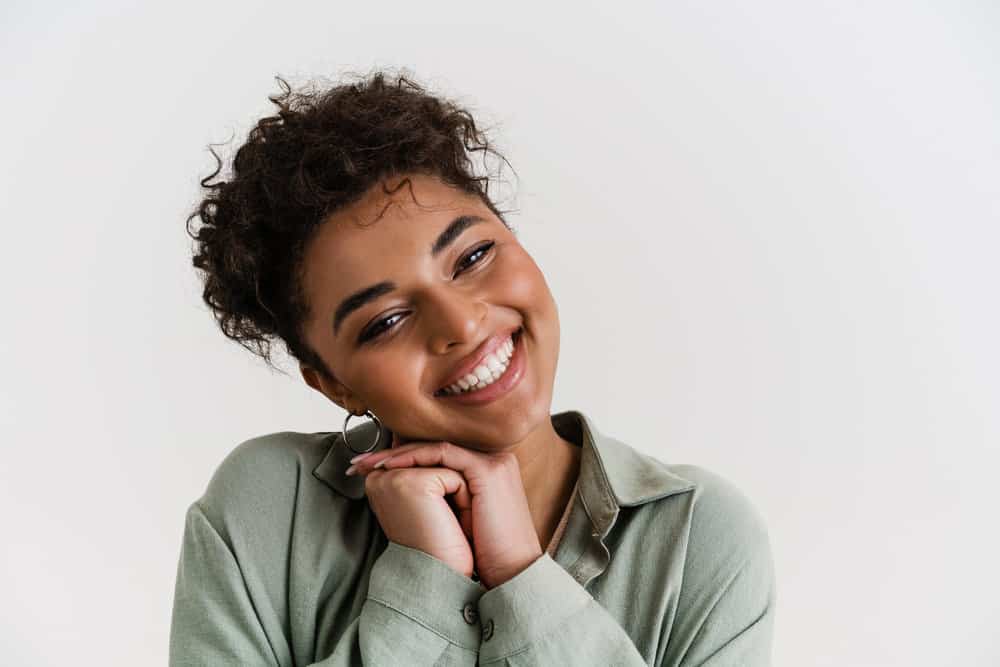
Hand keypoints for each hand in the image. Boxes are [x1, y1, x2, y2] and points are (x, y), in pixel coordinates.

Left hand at [350, 436, 543, 588]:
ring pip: (435, 447)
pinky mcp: (487, 470)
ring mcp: (492, 462)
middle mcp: (491, 461)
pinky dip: (413, 457)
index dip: (401, 458)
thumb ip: (440, 501)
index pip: (437, 455)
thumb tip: (404, 496)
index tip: (367, 469)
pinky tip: (388, 467)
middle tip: (357, 463)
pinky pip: (443, 454)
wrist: (512, 573)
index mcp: (486, 472)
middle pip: (434, 447)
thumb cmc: (485, 556)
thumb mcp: (458, 522)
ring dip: (397, 453)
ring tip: (367, 464)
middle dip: (391, 452)